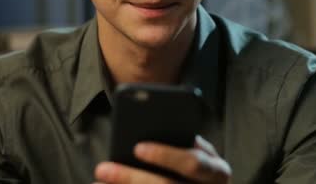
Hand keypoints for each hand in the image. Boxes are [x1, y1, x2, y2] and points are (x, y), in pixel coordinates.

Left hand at [94, 136, 230, 183]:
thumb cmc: (193, 165)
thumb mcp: (196, 151)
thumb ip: (179, 142)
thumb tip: (139, 136)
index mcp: (216, 171)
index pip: (193, 163)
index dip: (166, 156)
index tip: (137, 148)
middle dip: (132, 177)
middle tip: (103, 168)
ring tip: (99, 180)